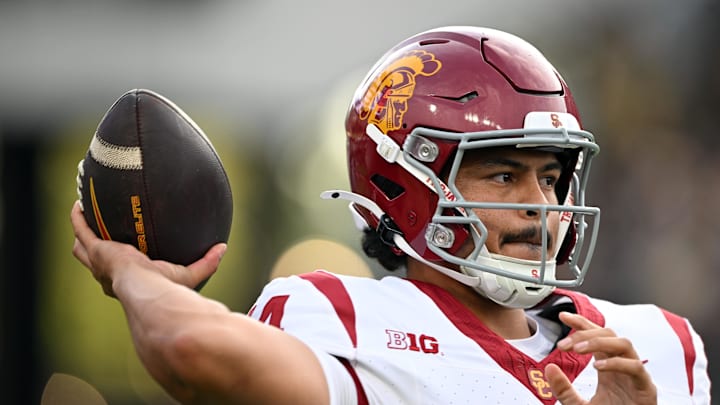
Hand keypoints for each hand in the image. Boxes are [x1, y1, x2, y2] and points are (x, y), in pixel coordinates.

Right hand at [70, 201, 225, 296]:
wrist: (146, 289)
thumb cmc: (164, 289)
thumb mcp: (188, 274)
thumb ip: (206, 263)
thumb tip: (223, 249)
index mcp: (127, 283)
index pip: (119, 276)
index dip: (117, 267)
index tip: (124, 255)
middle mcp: (108, 274)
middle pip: (94, 261)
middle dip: (92, 249)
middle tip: (96, 233)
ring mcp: (100, 261)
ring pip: (82, 248)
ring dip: (82, 232)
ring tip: (84, 216)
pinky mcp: (96, 249)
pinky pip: (82, 230)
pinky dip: (79, 219)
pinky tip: (79, 205)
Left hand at [545, 312, 656, 404]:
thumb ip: (563, 389)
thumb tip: (549, 368)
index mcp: (608, 365)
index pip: (596, 335)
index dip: (581, 322)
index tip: (563, 316)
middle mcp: (622, 366)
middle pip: (608, 334)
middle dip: (584, 334)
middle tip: (564, 345)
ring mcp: (635, 375)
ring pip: (624, 343)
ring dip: (599, 342)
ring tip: (578, 350)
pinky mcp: (646, 389)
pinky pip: (635, 367)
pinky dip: (616, 363)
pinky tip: (598, 366)